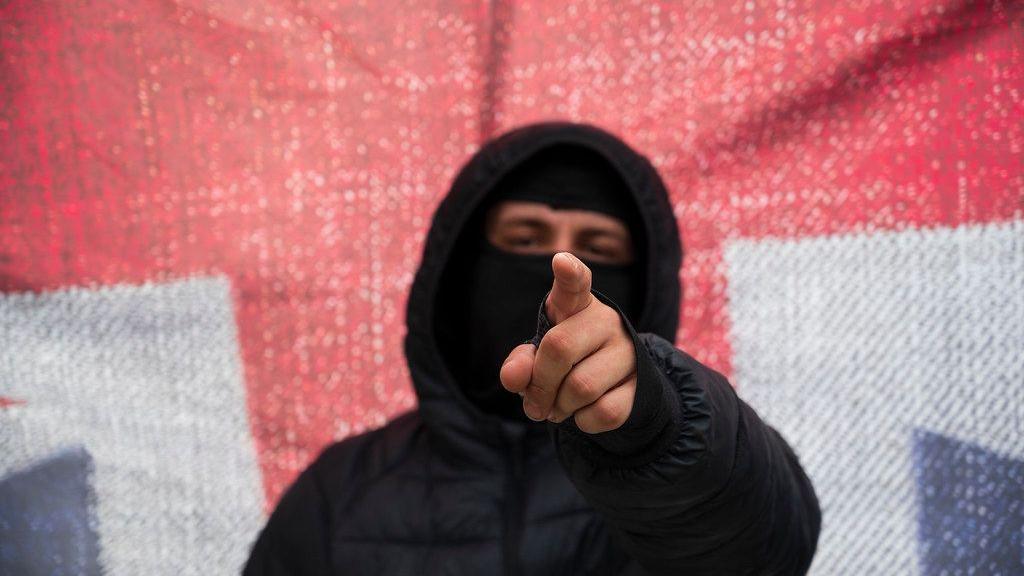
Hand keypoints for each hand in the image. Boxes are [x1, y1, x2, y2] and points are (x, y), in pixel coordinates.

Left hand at [499, 252, 636, 432]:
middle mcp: (606, 321)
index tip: (561, 261)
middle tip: (534, 403)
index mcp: (576, 305)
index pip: (575, 283)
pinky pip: (605, 412)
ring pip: (581, 387)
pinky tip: (583, 414)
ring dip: (559, 408)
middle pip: (559, 348)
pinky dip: (583, 422)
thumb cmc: (567, 362)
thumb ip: (521, 362)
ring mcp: (629, 351)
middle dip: (539, 384)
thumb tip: (513, 378)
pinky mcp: (643, 384)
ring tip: (557, 408)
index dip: (569, 273)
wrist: (615, 386)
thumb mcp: (538, 357)